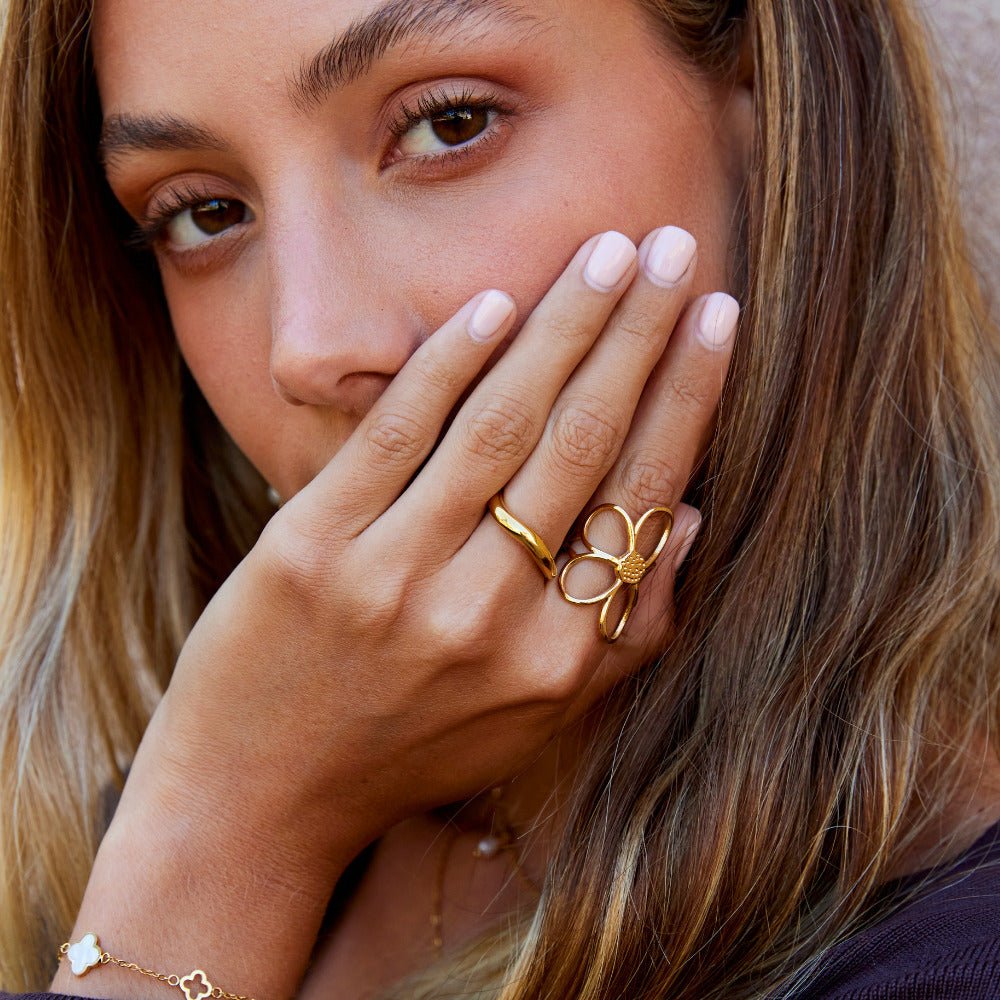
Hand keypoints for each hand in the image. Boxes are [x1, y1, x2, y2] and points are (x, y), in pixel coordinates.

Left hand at [55, 226, 736, 998]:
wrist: (262, 794)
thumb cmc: (413, 747)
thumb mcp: (538, 717)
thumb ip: (626, 632)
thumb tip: (688, 517)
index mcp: (556, 656)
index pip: (639, 496)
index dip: (684, 397)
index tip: (714, 316)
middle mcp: (487, 616)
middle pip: (581, 443)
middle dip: (638, 333)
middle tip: (673, 248)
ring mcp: (395, 578)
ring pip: (499, 424)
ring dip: (562, 324)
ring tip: (607, 252)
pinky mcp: (311, 547)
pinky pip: (395, 436)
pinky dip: (447, 364)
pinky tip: (495, 303)